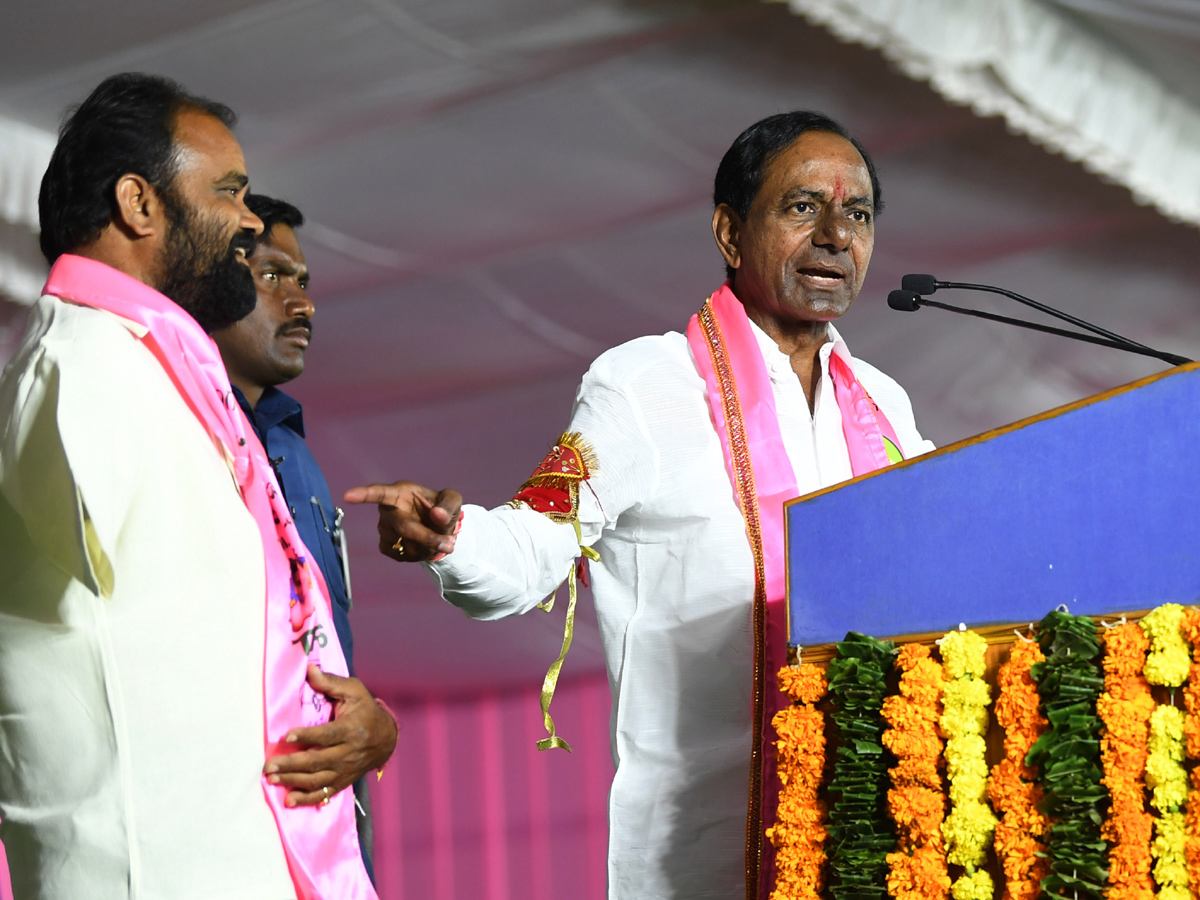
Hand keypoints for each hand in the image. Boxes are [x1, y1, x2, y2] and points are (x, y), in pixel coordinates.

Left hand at [263, 666, 397, 806]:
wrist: (387, 738)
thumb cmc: (366, 711)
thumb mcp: (354, 691)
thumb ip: (331, 682)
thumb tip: (309, 670)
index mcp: (351, 729)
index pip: (327, 735)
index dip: (307, 736)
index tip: (287, 737)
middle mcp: (349, 752)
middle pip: (318, 760)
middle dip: (292, 764)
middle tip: (269, 766)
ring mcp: (345, 769)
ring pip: (318, 779)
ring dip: (293, 781)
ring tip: (272, 779)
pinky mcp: (343, 781)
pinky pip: (324, 793)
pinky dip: (306, 798)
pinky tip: (289, 799)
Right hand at [343, 481, 462, 561]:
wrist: (438, 527)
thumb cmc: (441, 507)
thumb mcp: (452, 501)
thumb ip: (447, 506)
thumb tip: (437, 516)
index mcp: (400, 492)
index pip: (379, 492)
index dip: (363, 494)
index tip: (347, 496)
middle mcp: (387, 509)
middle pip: (403, 526)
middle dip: (427, 537)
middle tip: (450, 544)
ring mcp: (384, 527)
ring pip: (405, 543)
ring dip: (426, 547)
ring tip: (437, 538)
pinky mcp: (385, 543)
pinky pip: (400, 554)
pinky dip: (417, 554)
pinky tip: (422, 546)